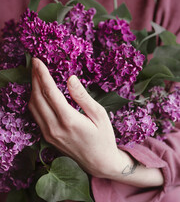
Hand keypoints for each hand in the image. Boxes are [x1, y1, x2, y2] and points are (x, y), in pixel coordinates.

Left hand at [29, 58, 121, 177]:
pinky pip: (36, 116)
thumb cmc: (103, 137)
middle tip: (35, 64)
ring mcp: (49, 134)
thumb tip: (70, 78)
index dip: (42, 74)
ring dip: (33, 89)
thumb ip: (83, 96)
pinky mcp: (47, 138)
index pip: (50, 92)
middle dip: (34, 78)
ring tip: (36, 75)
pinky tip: (39, 93)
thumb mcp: (99, 114)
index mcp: (69, 120)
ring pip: (33, 107)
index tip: (38, 61)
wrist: (99, 162)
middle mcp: (55, 127)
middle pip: (37, 97)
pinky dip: (35, 101)